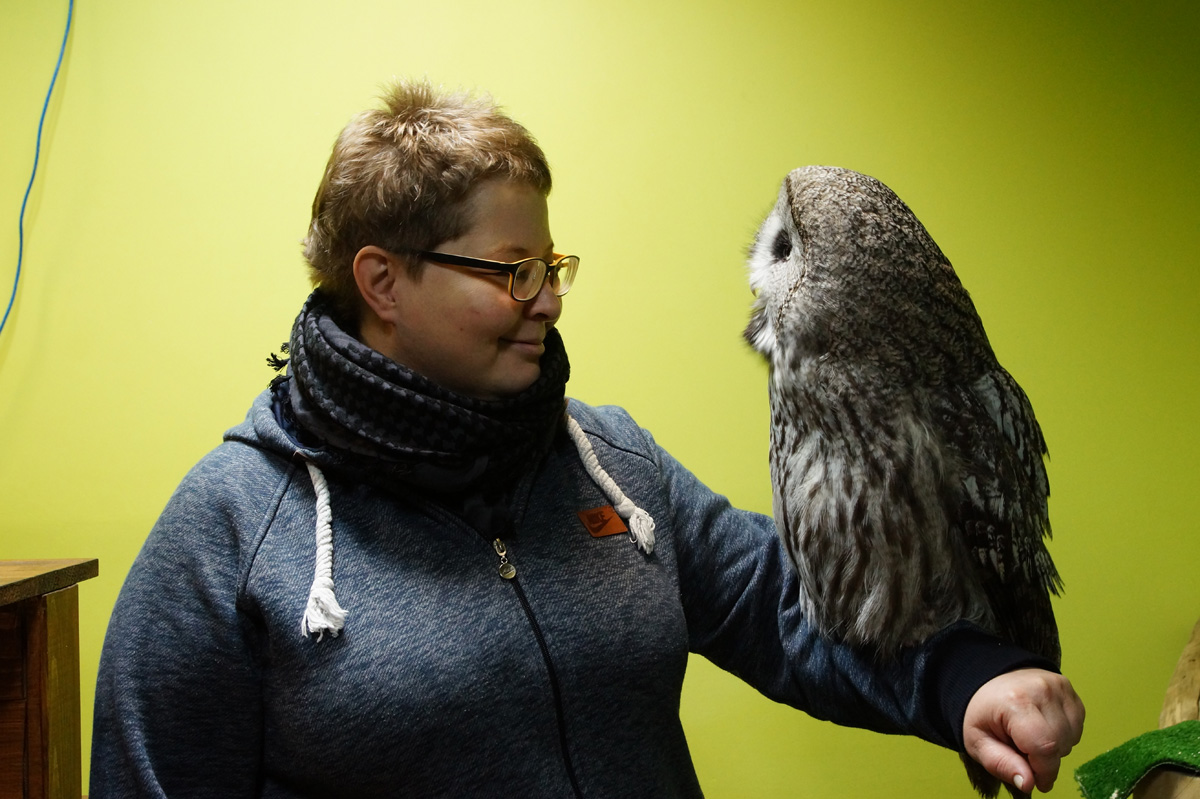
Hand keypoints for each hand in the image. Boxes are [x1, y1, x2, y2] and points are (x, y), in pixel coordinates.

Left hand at [962, 668, 1084, 792]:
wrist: (987, 679)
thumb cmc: (982, 712)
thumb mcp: (978, 742)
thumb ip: (1001, 764)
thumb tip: (1028, 784)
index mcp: (1016, 702)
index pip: (1045, 748)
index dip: (1044, 772)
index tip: (1038, 782)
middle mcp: (1042, 690)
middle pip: (1060, 745)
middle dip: (1045, 760)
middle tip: (1023, 752)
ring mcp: (1058, 686)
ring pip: (1071, 738)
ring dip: (1055, 747)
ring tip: (1030, 736)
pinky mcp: (1068, 688)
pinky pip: (1076, 726)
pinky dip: (1063, 734)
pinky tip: (1043, 726)